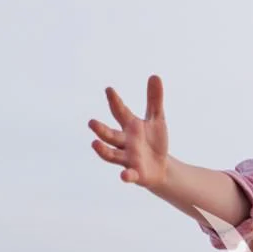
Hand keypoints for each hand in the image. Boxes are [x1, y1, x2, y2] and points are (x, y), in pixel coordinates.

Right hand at [88, 76, 173, 191]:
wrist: (161, 167)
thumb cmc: (154, 141)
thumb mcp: (157, 119)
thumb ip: (154, 100)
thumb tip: (154, 75)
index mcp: (129, 127)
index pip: (120, 112)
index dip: (115, 101)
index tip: (109, 89)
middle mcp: (124, 142)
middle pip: (110, 135)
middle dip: (101, 130)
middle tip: (91, 122)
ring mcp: (128, 158)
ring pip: (111, 155)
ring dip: (103, 150)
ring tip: (94, 143)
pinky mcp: (135, 174)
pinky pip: (129, 175)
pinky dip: (126, 176)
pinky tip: (124, 176)